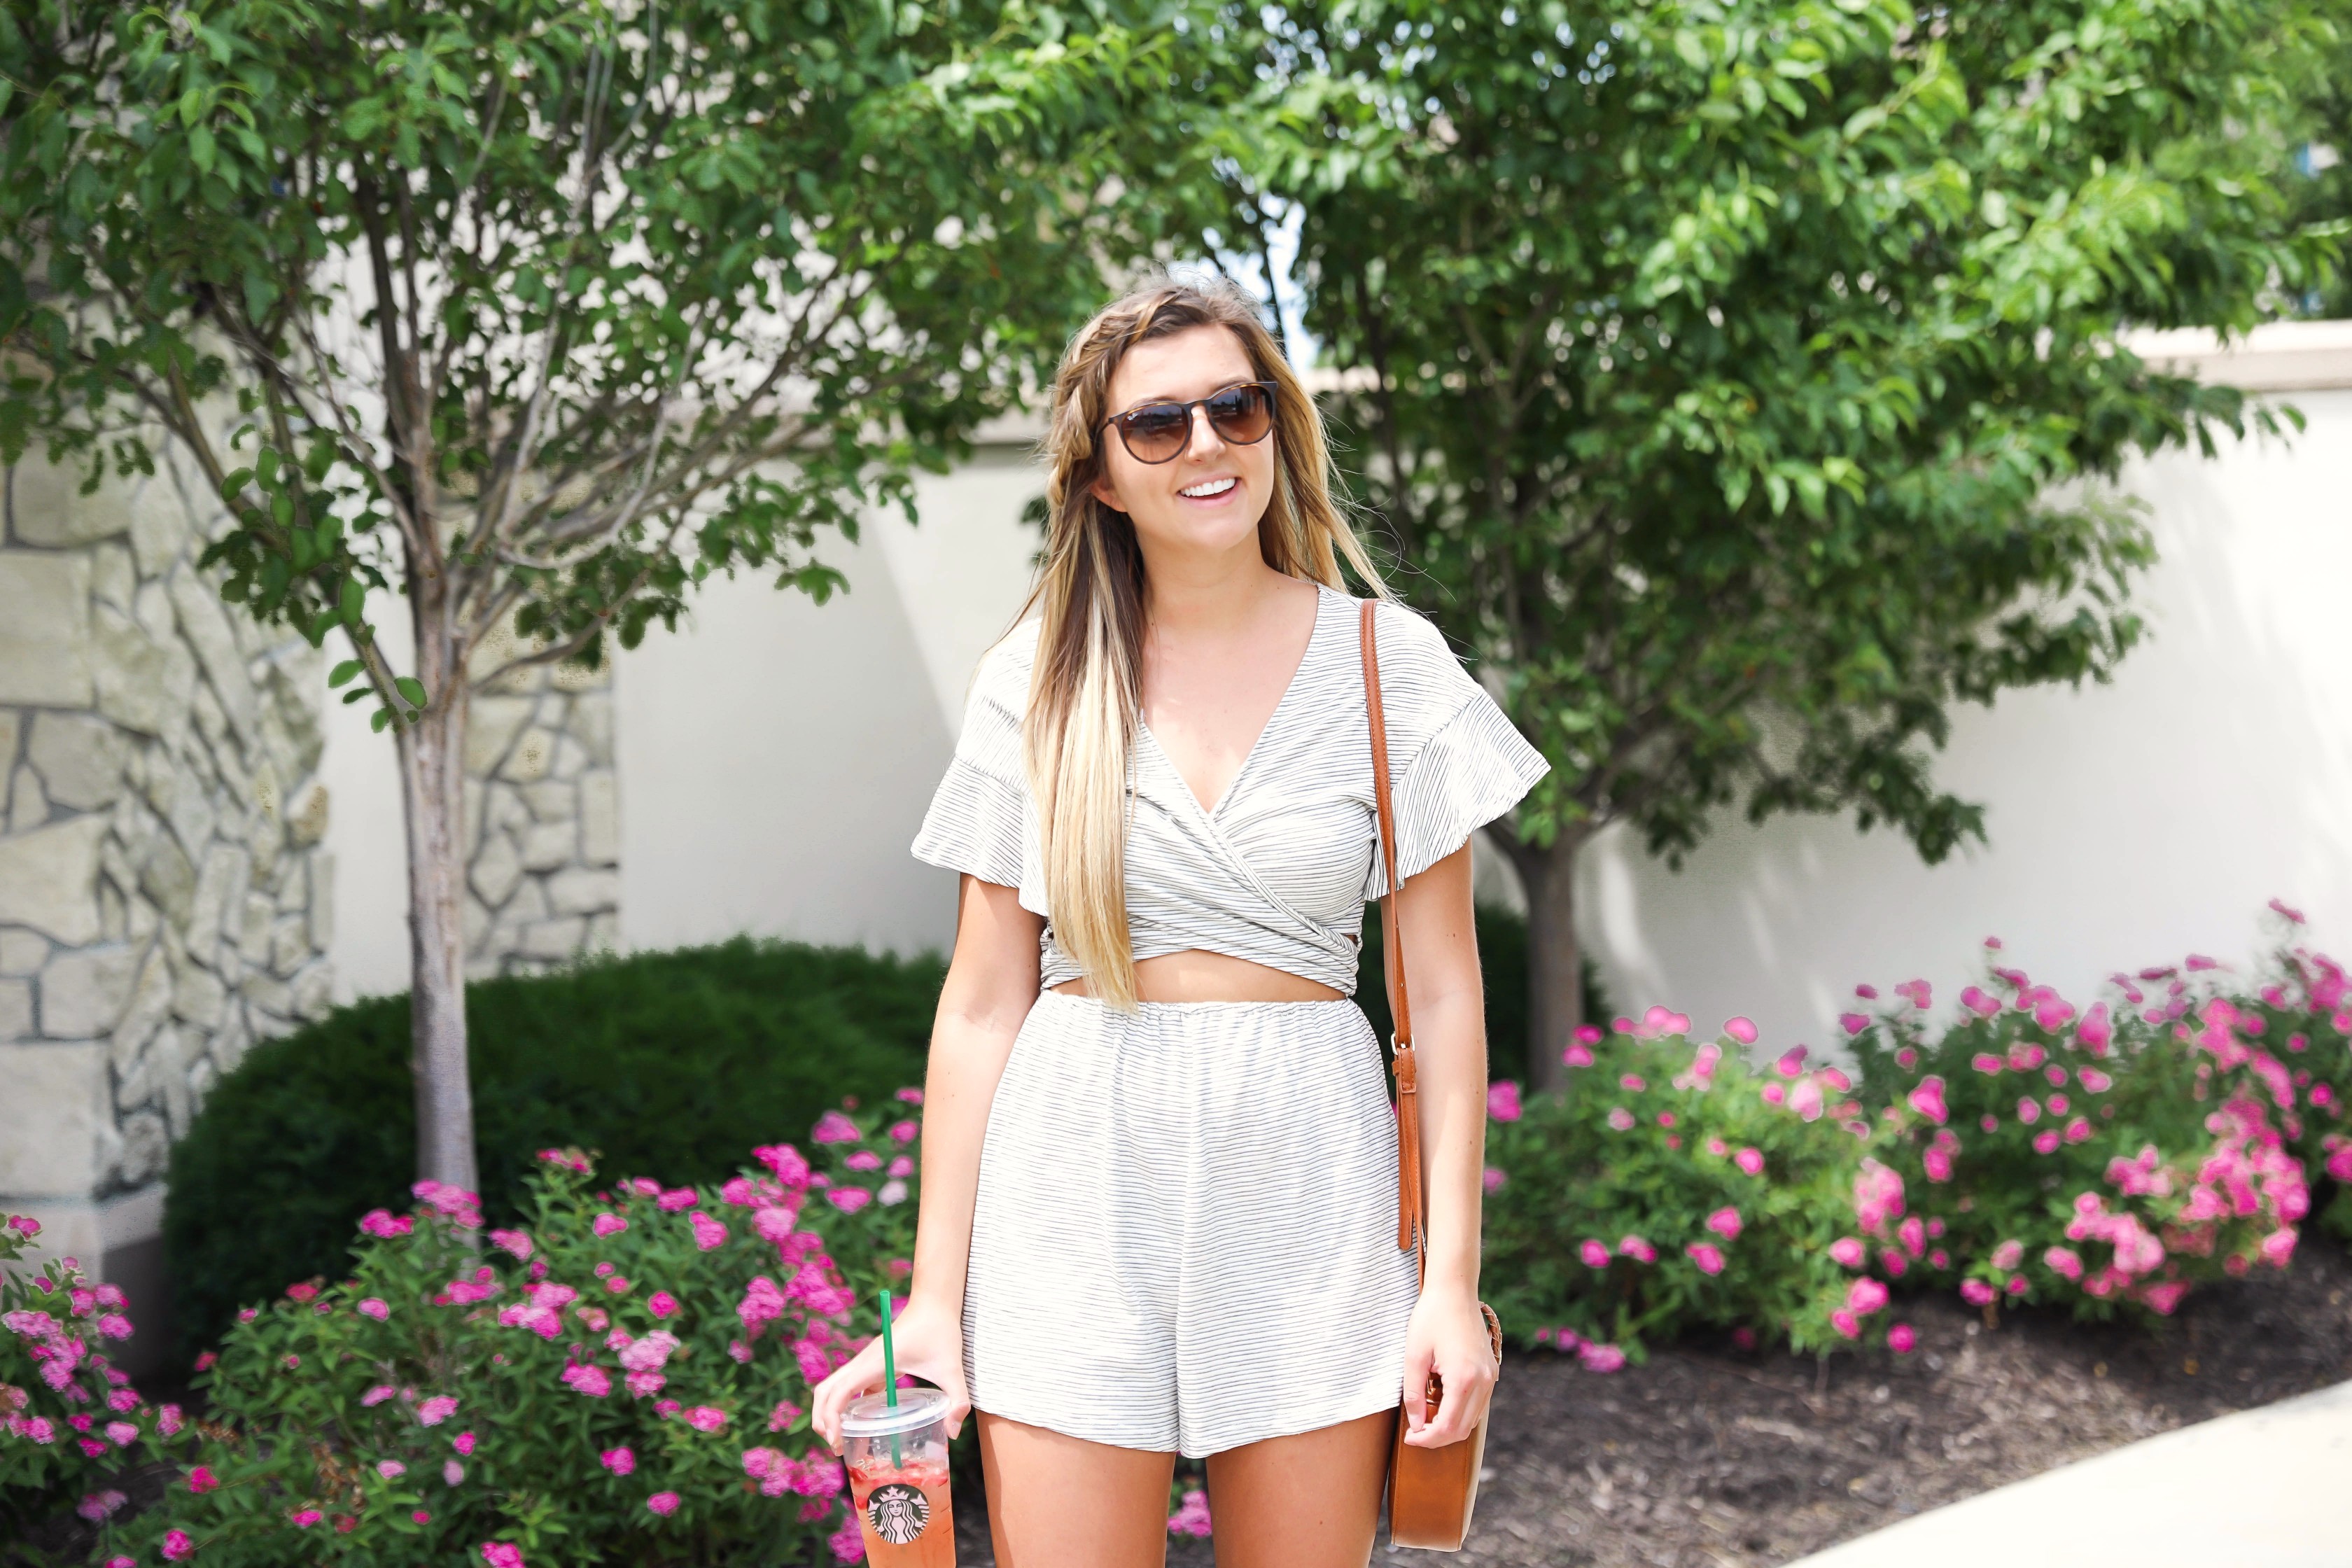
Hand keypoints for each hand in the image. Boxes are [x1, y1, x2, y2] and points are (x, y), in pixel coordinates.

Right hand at [811, 1293, 969, 1453]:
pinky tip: (865, 1425)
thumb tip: (953, 1434)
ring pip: (833, 1388)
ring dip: (831, 1413)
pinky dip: (847, 1406)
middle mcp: (863, 1363)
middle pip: (825, 1392)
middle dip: (822, 1420)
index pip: (839, 1392)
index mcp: (874, 1363)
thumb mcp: (952, 1368)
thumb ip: (957, 1400)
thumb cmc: (940, 1331)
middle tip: (837, 1449)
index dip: (831, 1419)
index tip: (837, 1443)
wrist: (934, 1303)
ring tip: (845, 1442)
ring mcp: (865, 1363)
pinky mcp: (873, 1364)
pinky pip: (850, 1387)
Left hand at [1398, 1284, 1494, 1449]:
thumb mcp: (1414, 1355)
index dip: (1426, 1439)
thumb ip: (1413, 1393)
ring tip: (1425, 1418)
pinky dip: (1459, 1412)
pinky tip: (1440, 1404)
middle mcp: (1483, 1382)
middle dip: (1437, 1438)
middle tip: (1414, 1432)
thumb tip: (1415, 1424)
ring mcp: (1490, 1377)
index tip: (1409, 1437)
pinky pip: (1477, 1405)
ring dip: (1449, 1426)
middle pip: (1462, 1430)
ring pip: (1472, 1420)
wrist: (1455, 1290)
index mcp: (1464, 1379)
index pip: (1447, 1427)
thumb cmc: (1431, 1317)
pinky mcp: (1491, 1371)